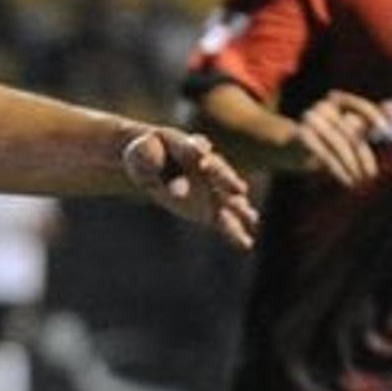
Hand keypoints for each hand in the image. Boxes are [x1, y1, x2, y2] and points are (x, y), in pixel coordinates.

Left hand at [121, 128, 256, 247]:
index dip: (198, 149)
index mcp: (187, 146)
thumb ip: (148, 157)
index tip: (201, 153)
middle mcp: (206, 165)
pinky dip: (234, 233)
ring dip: (238, 208)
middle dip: (227, 180)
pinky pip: (223, 221)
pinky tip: (246, 244)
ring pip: (227, 198)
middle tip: (238, 190)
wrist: (151, 161)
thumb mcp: (139, 152)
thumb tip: (177, 192)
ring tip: (252, 218)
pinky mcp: (209, 207)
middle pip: (218, 172)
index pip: (194, 147)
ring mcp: (211, 187)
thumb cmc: (144, 153)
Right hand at [285, 92, 391, 186]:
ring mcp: (310, 119)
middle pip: (350, 131)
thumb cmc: (325, 140)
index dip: (374, 115)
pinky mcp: (301, 135)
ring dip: (352, 165)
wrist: (287, 149)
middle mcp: (323, 107)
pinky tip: (347, 180)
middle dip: (363, 154)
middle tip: (371, 174)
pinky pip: (325, 154)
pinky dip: (338, 169)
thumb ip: (371, 121)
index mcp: (336, 101)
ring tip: (358, 180)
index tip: (386, 131)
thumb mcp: (349, 130)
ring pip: (340, 144)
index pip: (359, 105)